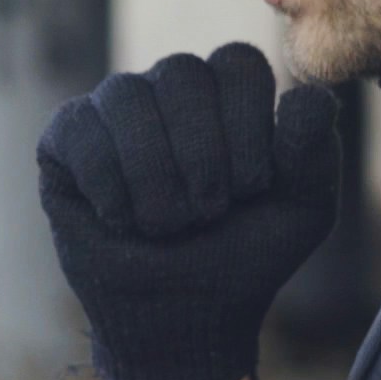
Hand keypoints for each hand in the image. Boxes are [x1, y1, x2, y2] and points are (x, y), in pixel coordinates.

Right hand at [37, 45, 341, 379]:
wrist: (181, 316)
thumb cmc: (244, 256)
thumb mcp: (302, 210)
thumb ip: (315, 149)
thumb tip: (306, 95)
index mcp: (228, 92)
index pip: (239, 63)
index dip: (247, 129)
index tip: (251, 190)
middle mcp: (169, 86)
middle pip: (182, 73)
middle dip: (201, 158)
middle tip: (206, 215)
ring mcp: (114, 108)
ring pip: (127, 95)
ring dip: (155, 177)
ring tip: (166, 225)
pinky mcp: (65, 138)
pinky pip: (81, 131)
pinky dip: (108, 187)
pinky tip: (121, 221)